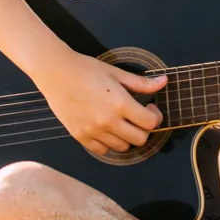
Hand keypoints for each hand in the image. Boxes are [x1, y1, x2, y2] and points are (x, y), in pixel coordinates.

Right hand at [33, 51, 166, 155]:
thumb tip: (164, 82)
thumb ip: (141, 83)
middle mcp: (108, 121)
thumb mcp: (116, 73)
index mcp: (120, 104)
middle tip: (138, 117)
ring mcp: (93, 131)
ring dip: (127, 137)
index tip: (150, 108)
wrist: (55, 72)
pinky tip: (106, 129)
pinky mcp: (80, 136)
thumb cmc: (86, 69)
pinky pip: (102, 150)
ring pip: (122, 147)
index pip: (150, 123)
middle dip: (144, 129)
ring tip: (121, 122)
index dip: (155, 116)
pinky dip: (108, 143)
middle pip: (140, 139)